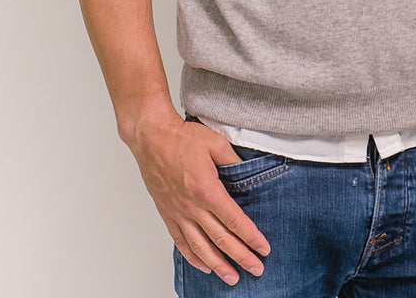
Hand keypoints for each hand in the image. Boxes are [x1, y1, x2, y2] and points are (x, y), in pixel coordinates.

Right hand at [129, 112, 270, 285]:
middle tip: (257, 269)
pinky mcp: (168, 214)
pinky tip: (204, 265)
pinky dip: (193, 257)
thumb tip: (248, 173)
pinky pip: (181, 242)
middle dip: (242, 257)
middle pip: (221, 239)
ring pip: (201, 247)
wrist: (152, 138)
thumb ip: (234, 162)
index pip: (235, 221)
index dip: (251, 237)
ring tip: (232, 278)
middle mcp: (192, 207)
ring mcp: (178, 213)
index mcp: (207, 190)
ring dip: (219, 265)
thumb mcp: (216, 143)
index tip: (263, 248)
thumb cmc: (182, 138)